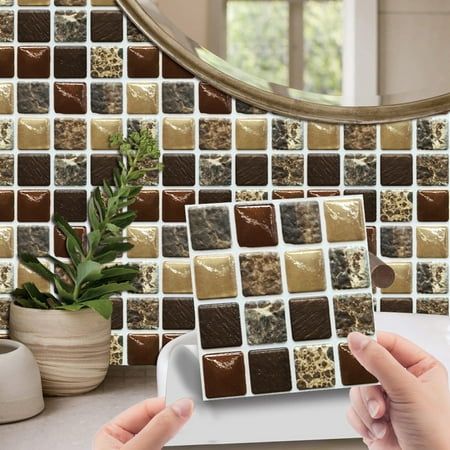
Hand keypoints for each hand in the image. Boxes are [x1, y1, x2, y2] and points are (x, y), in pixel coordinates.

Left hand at [94, 397, 193, 449]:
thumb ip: (158, 429)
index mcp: (111, 433)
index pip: (147, 407)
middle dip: (173, 422)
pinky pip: (166, 445)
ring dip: (177, 435)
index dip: (168, 405)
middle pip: (158, 422)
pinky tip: (182, 441)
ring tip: (187, 433)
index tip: (188, 407)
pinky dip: (176, 443)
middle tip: (189, 422)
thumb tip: (182, 406)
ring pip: (165, 437)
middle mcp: (124, 443)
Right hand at [346, 331, 449, 449]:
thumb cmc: (436, 438)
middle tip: (378, 401)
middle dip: (369, 389)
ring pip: (358, 389)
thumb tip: (356, 338)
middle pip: (367, 367)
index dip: (371, 345)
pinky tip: (378, 430)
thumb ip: (379, 361)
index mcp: (420, 368)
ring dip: (366, 408)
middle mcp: (403, 382)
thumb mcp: (407, 391)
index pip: (389, 342)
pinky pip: (353, 408)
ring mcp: (388, 401)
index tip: (354, 346)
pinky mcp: (374, 418)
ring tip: (382, 421)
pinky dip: (362, 421)